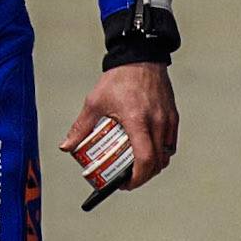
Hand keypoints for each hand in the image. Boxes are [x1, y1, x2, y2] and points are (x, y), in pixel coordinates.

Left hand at [62, 62, 178, 190]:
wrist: (140, 57)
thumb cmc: (118, 79)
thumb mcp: (95, 102)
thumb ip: (81, 126)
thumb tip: (67, 147)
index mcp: (138, 121)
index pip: (144, 159)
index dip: (137, 178)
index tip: (125, 184)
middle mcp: (157, 123)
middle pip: (157, 163)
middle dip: (143, 176)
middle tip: (128, 179)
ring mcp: (168, 120)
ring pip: (166, 155)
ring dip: (153, 165)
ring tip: (137, 166)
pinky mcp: (173, 116)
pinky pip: (170, 143)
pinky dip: (160, 152)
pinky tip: (147, 149)